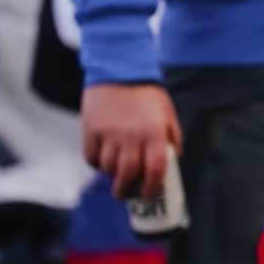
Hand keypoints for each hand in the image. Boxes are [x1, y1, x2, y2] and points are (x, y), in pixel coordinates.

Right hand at [81, 83, 181, 198]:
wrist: (120, 68)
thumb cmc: (148, 94)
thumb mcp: (168, 114)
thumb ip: (172, 139)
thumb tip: (172, 162)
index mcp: (154, 133)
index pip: (155, 169)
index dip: (152, 187)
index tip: (149, 195)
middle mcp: (132, 135)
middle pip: (128, 174)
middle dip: (127, 190)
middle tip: (126, 194)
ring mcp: (109, 133)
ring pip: (108, 167)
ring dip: (112, 176)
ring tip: (115, 176)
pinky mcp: (91, 128)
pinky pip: (91, 156)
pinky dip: (95, 163)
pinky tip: (102, 162)